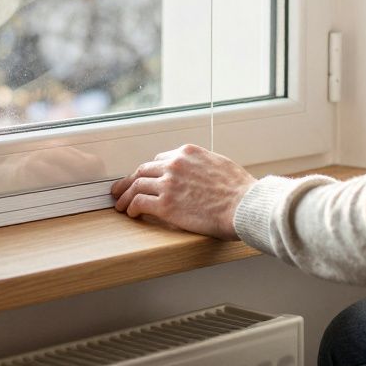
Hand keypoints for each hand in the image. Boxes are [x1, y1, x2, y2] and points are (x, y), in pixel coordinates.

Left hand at [110, 144, 257, 239]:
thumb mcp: (219, 165)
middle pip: (143, 170)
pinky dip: (132, 207)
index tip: (145, 180)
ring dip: (126, 195)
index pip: (160, 160)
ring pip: (136, 185)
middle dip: (130, 180)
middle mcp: (174, 164)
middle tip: (121, 189)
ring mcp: (168, 183)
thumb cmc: (239, 190)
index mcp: (187, 152)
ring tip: (121, 205)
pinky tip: (131, 213)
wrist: (244, 205)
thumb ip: (201, 166)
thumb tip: (198, 174)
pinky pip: (139, 202)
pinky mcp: (165, 204)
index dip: (150, 172)